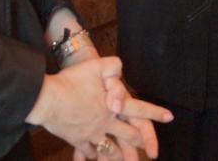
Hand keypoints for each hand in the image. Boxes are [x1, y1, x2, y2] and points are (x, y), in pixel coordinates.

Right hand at [27, 57, 171, 160]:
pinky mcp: (77, 139)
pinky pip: (88, 151)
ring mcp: (92, 133)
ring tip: (123, 159)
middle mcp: (107, 122)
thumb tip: (121, 72)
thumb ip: (113, 67)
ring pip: (109, 147)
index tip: (170, 117)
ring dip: (118, 154)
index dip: (155, 112)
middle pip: (127, 135)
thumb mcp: (97, 65)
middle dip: (138, 142)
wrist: (48, 98)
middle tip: (147, 150)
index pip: (140, 109)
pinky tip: (93, 157)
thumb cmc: (72, 80)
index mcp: (115, 105)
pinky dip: (92, 155)